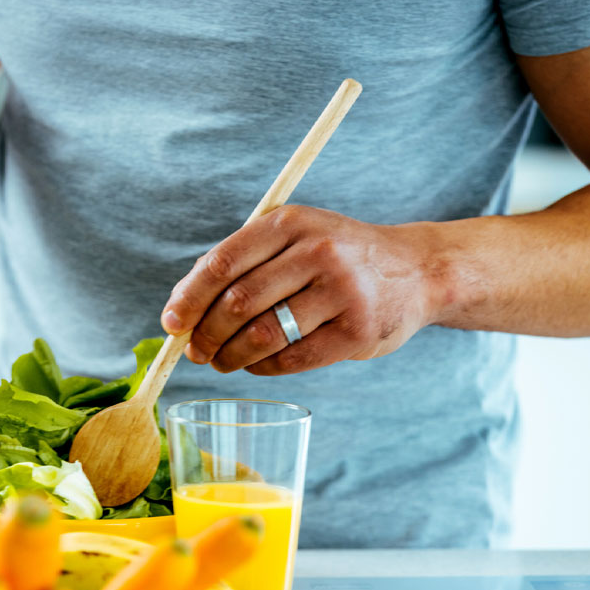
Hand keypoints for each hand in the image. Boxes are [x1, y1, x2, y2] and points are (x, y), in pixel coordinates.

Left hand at [160, 206, 448, 375]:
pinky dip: (262, 368)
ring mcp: (342, 293)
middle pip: (238, 303)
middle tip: (196, 351)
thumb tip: (183, 305)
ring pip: (263, 335)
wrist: (417, 271)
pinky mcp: (357, 332)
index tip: (171, 323)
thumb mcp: (296, 236)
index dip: (189, 298)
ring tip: (220, 362)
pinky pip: (292, 359)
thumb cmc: (338, 257)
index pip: (223, 263)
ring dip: (230, 356)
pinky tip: (253, 365)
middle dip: (206, 334)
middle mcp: (318, 252)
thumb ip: (243, 260)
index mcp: (291, 222)